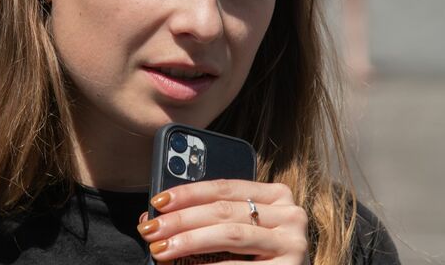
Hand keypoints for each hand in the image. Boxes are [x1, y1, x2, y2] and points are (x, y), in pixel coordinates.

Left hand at [137, 179, 308, 263]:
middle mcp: (290, 213)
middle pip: (224, 210)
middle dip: (181, 219)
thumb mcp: (239, 231)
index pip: (225, 187)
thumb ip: (207, 220)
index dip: (189, 193)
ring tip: (161, 249)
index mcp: (276, 195)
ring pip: (231, 235)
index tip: (158, 201)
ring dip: (190, 241)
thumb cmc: (258, 259)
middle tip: (150, 229)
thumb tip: (156, 216)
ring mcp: (293, 241)